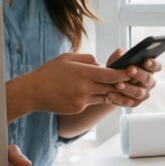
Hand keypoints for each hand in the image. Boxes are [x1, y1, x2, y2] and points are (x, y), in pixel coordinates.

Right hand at [16, 52, 132, 114]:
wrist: (33, 91)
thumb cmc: (50, 71)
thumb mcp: (68, 57)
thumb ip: (88, 59)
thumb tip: (101, 65)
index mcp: (83, 72)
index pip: (111, 75)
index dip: (124, 74)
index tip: (131, 71)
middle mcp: (84, 88)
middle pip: (111, 87)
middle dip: (120, 84)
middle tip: (128, 79)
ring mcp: (81, 100)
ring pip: (103, 96)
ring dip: (108, 91)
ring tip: (112, 85)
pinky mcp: (78, 108)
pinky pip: (92, 102)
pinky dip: (94, 97)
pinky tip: (89, 92)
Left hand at [100, 48, 162, 108]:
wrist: (109, 83)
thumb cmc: (117, 67)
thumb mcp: (118, 58)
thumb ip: (121, 55)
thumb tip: (122, 56)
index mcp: (149, 68)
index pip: (156, 66)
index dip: (153, 64)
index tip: (145, 61)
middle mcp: (149, 81)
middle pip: (148, 79)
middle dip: (139, 74)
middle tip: (129, 70)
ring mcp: (143, 93)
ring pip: (138, 92)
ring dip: (128, 88)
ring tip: (117, 85)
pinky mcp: (135, 102)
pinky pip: (129, 102)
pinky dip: (119, 98)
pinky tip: (110, 95)